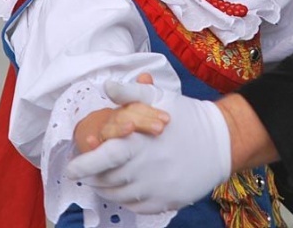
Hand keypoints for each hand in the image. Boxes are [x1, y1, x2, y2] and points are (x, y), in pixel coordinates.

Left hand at [65, 81, 231, 213]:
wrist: (221, 141)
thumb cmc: (187, 117)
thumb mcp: (159, 98)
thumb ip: (130, 94)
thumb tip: (106, 87)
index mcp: (139, 143)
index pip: (102, 159)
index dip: (83, 165)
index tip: (70, 168)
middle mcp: (144, 170)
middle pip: (106, 180)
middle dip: (91, 176)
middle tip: (86, 170)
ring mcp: (155, 189)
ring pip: (118, 195)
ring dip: (105, 188)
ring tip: (103, 177)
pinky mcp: (165, 202)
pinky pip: (135, 206)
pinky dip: (125, 198)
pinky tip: (125, 186)